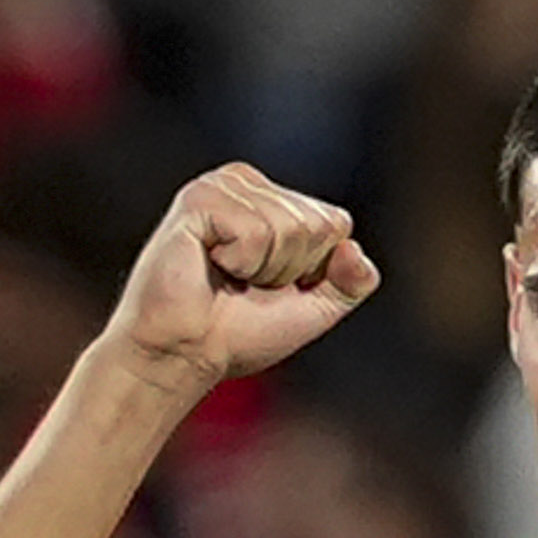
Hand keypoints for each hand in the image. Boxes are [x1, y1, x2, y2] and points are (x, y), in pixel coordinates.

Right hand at [109, 163, 379, 391]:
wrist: (184, 354)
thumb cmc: (238, 333)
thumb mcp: (315, 309)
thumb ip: (352, 281)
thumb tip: (353, 247)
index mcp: (275, 199)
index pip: (335, 223)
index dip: (313, 270)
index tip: (272, 288)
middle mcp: (248, 183)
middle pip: (315, 224)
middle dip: (289, 270)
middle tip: (244, 285)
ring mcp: (222, 186)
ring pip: (288, 227)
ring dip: (262, 269)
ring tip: (225, 276)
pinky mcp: (199, 198)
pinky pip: (254, 233)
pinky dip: (239, 263)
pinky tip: (209, 265)